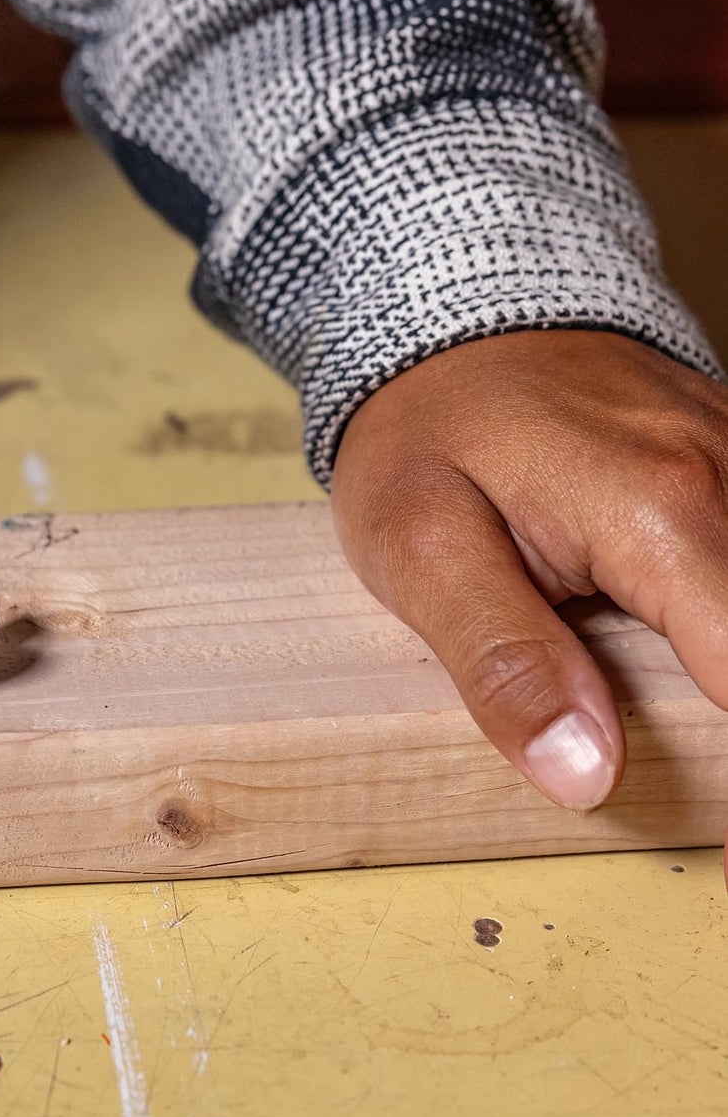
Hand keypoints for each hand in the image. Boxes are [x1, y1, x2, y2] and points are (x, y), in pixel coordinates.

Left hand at [332, 330, 727, 814]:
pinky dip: (705, 605)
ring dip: (705, 651)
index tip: (683, 790)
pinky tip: (660, 627)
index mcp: (664, 514)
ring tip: (622, 672)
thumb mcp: (419, 552)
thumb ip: (504, 663)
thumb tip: (585, 775)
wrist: (440, 326)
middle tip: (627, 723)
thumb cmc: (421, 434)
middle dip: (706, 704)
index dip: (720, 759)